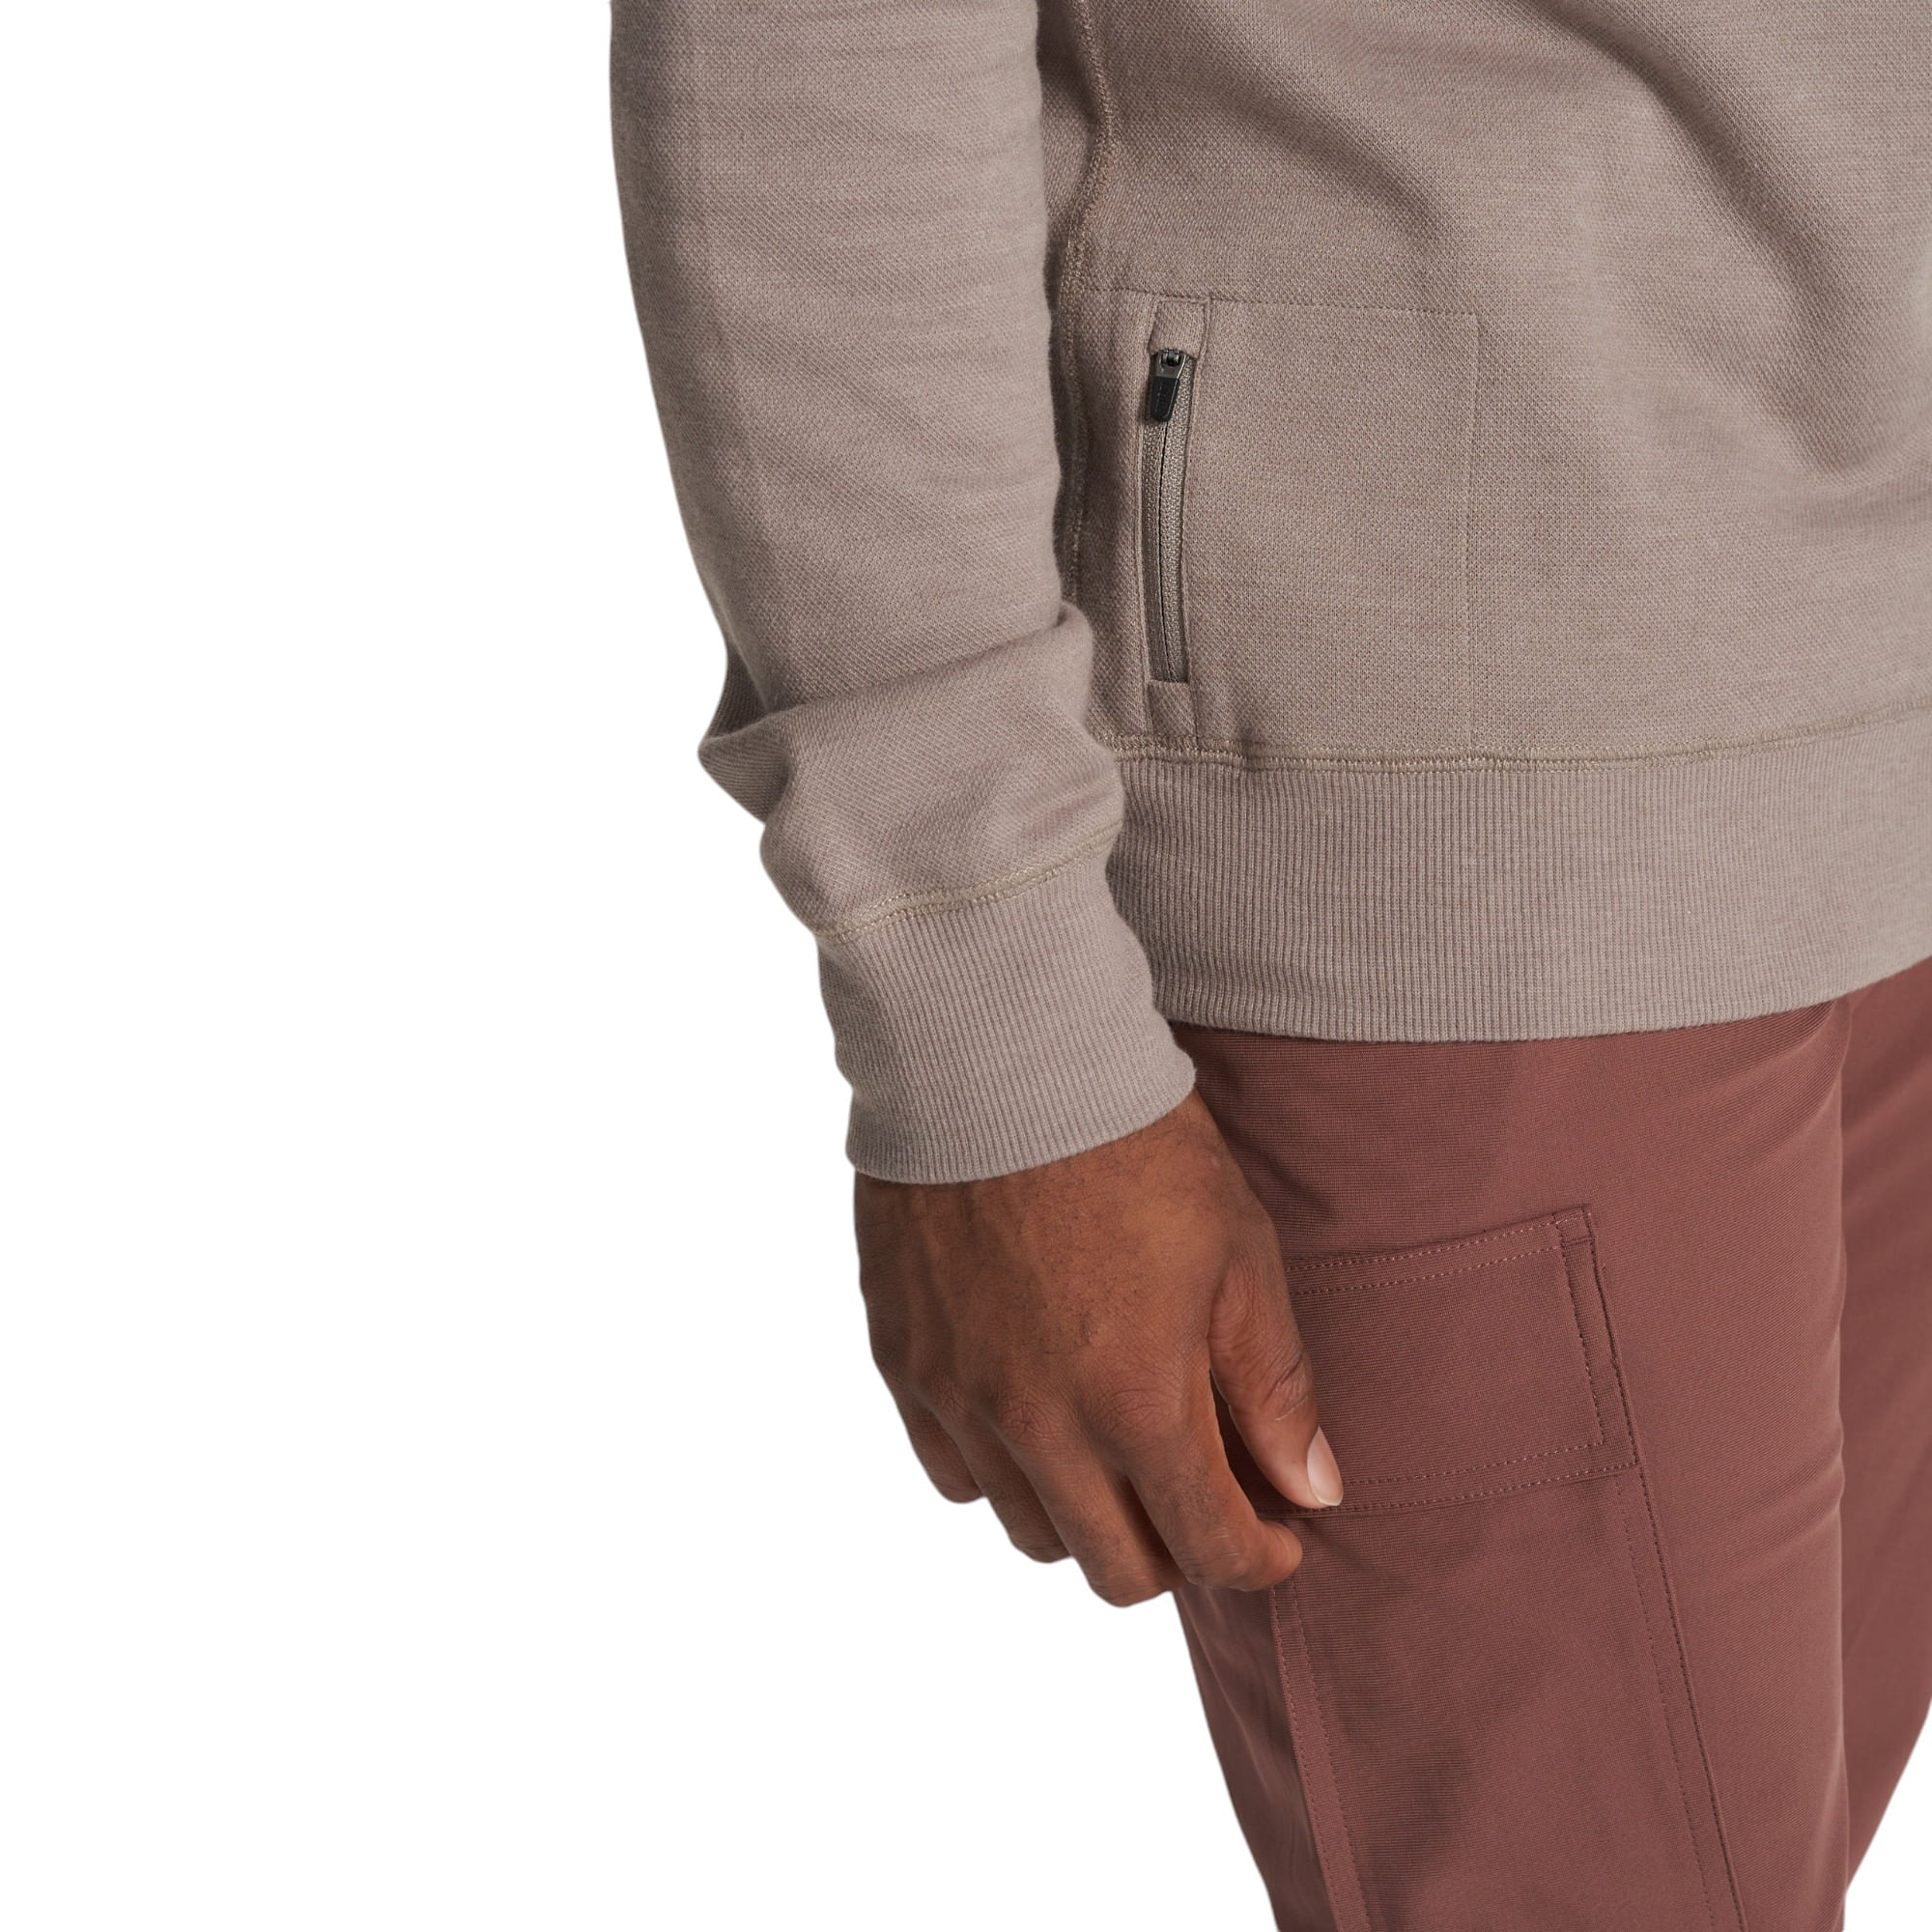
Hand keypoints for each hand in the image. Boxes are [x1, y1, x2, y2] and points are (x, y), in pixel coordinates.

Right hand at [854, 1091, 1341, 1605]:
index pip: (1211, 1551)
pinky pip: (952, 1474)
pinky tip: (1034, 1417)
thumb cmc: (1132, 1144)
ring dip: (1088, 1517)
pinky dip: (1002, 1472)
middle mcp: (1041, 1425)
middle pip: (1115, 1573)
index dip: (1260, 1559)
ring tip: (1116, 1455)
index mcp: (1138, 1402)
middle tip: (1201, 1498)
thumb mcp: (1238, 1252)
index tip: (1279, 1534)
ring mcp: (961, 1400)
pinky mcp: (905, 1365)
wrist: (997, 1057)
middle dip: (1177, 1555)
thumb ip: (1275, 1385)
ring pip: (1029, 1533)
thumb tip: (1313, 1489)